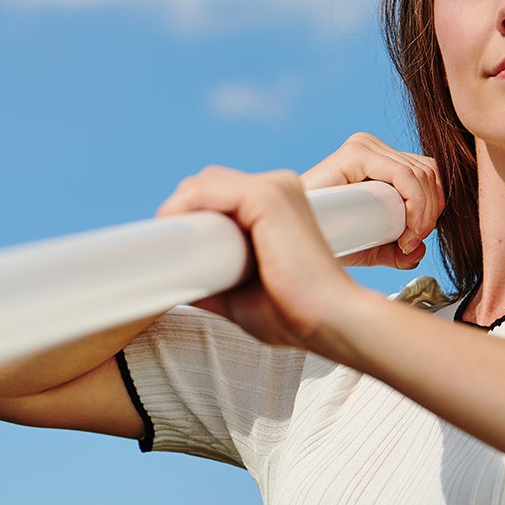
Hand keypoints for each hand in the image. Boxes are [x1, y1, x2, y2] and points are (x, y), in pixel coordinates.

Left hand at [156, 166, 360, 352]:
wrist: (331, 321)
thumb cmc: (295, 313)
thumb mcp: (242, 295)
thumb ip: (214, 281)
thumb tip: (176, 284)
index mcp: (278, 205)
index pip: (218, 193)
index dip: (192, 216)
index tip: (175, 249)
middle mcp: (278, 187)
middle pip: (207, 183)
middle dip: (183, 211)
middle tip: (173, 251)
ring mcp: (274, 187)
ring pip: (204, 183)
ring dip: (179, 211)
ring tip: (175, 249)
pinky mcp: (267, 196)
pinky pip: (207, 190)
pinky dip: (184, 208)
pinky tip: (179, 234)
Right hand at [301, 132, 443, 269]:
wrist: (291, 239)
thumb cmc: (325, 239)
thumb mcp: (371, 248)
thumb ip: (398, 250)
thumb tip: (419, 251)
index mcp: (379, 159)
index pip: (426, 174)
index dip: (433, 209)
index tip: (415, 242)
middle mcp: (373, 147)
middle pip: (427, 173)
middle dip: (430, 213)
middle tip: (410, 244)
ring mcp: (363, 146)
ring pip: (421, 174)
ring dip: (424, 213)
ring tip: (405, 241)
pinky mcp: (356, 153)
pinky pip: (404, 175)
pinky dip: (416, 204)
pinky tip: (407, 229)